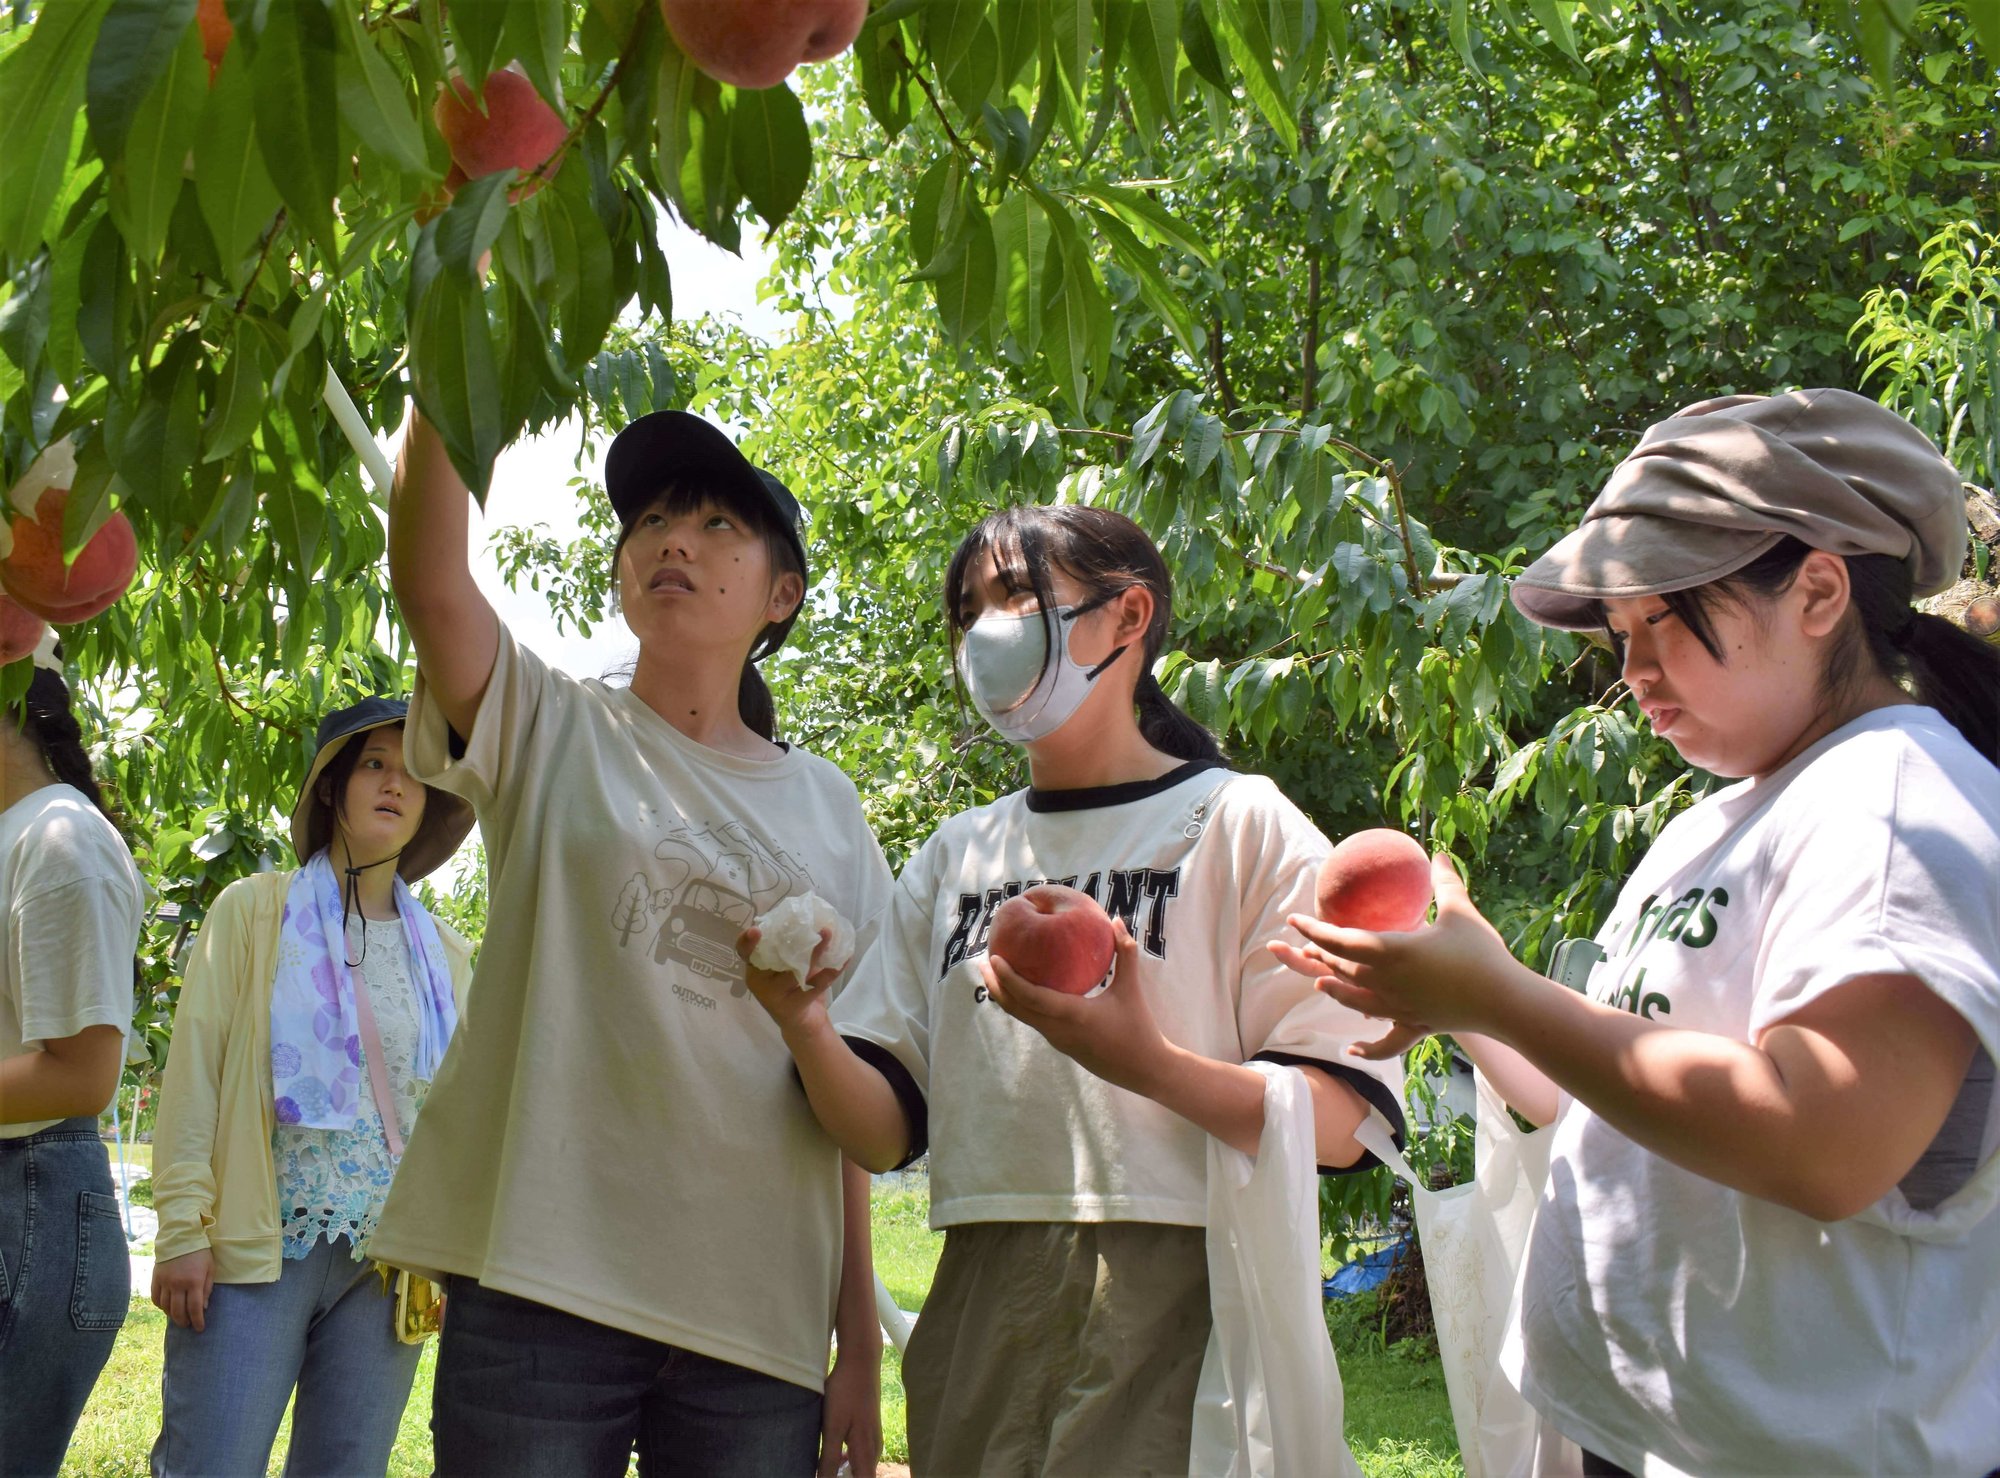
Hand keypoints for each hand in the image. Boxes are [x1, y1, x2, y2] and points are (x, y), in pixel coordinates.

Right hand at [151, 1247, 214, 1331]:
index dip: (197, 1321)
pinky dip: (161, 1306)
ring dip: (172, 1316)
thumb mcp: (210, 1268)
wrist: (180, 1237)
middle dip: (184, 1321)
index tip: (199, 1328)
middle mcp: (178, 1284)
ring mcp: (165, 1282)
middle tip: (188, 1325)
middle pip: (178, 1311)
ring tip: (178, 1318)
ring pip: (166, 1307)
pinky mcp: (156, 1279)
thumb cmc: (200, 1253)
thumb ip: (207, 1289)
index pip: (195, 1308)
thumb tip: (203, 1308)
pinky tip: (167, 1308)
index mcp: (194, 1281)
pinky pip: (156, 1298)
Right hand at [735, 926, 844, 1042]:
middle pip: (773, 959)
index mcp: (755, 968)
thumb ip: (789, 946)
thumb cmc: (790, 986)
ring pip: (795, 971)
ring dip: (815, 952)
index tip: (756, 930)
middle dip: (791, 940)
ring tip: (827, 934)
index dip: (746, 941)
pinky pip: (816, 985)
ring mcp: (775, 996)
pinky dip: (832, 971)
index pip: (743, 952)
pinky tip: (844, 958)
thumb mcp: (783, 966)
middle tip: (810, 924)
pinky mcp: (794, 1006)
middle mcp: (760, 982)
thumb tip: (814, 917)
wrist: (801, 1022)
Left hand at [818, 1339, 881, 1477]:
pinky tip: (836, 1454)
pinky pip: (862, 1454)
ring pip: (863, 1466)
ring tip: (827, 1468)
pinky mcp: (870, 1427)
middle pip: (864, 1477)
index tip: (833, 1477)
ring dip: (847, 1472)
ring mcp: (874, 1437)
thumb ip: (828, 1459)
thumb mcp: (832, 1428)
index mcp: (866, 1452)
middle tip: (827, 1473)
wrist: (861, 1361)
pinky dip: (849, 1460)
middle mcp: (875, 1448)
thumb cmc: (845, 1393)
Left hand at [984, 920, 1172, 1097]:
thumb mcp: (1131, 988)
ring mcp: (1057, 1040)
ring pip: (1023, 1017)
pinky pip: (1035, 1021)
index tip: (994, 959)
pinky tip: (1025, 988)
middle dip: (996, 985)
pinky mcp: (1061, 1044)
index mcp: (1072, 1015)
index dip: (1008, 979)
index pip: (1030, 997)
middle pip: (1016, 1008)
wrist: (1144, 1070)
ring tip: (996, 973)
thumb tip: (1115, 919)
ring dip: (1006, 996)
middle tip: (984, 961)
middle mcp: (1058, 1030)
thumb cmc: (1139, 1028)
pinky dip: (1022, 1003)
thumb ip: (1124, 953)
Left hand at [1269, 853, 1525, 1037]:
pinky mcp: (1415, 1025)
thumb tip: (1439, 854)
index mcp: (1390, 951)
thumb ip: (1444, 882)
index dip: (1312, 931)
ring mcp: (1398, 1008)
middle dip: (1317, 956)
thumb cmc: (1482, 953)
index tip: (1293, 921)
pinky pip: (1384, 1040)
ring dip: (1334, 988)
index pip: (1338, 940)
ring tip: (1319, 980)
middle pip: (1340, 968)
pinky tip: (1352, 1049)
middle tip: (1298, 947)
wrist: (1505, 1001)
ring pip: (1354, 1000)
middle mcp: (1386, 982)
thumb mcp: (1460, 911)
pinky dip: (1366, 1046)